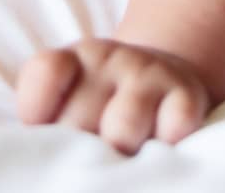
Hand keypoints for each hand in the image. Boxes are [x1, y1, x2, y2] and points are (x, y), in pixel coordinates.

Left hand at [16, 38, 211, 153]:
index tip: (45, 131)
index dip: (38, 111)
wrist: (164, 80)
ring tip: (122, 160)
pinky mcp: (186, 95)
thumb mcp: (69, 104)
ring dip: (121, 156)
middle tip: (89, 157)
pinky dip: (165, 146)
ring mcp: (149, 74)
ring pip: (121, 129)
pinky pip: (174, 127)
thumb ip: (49, 128)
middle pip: (76, 121)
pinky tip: (159, 147)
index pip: (46, 71)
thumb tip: (40, 167)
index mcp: (74, 59)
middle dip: (80, 151)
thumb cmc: (103, 107)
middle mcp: (110, 59)